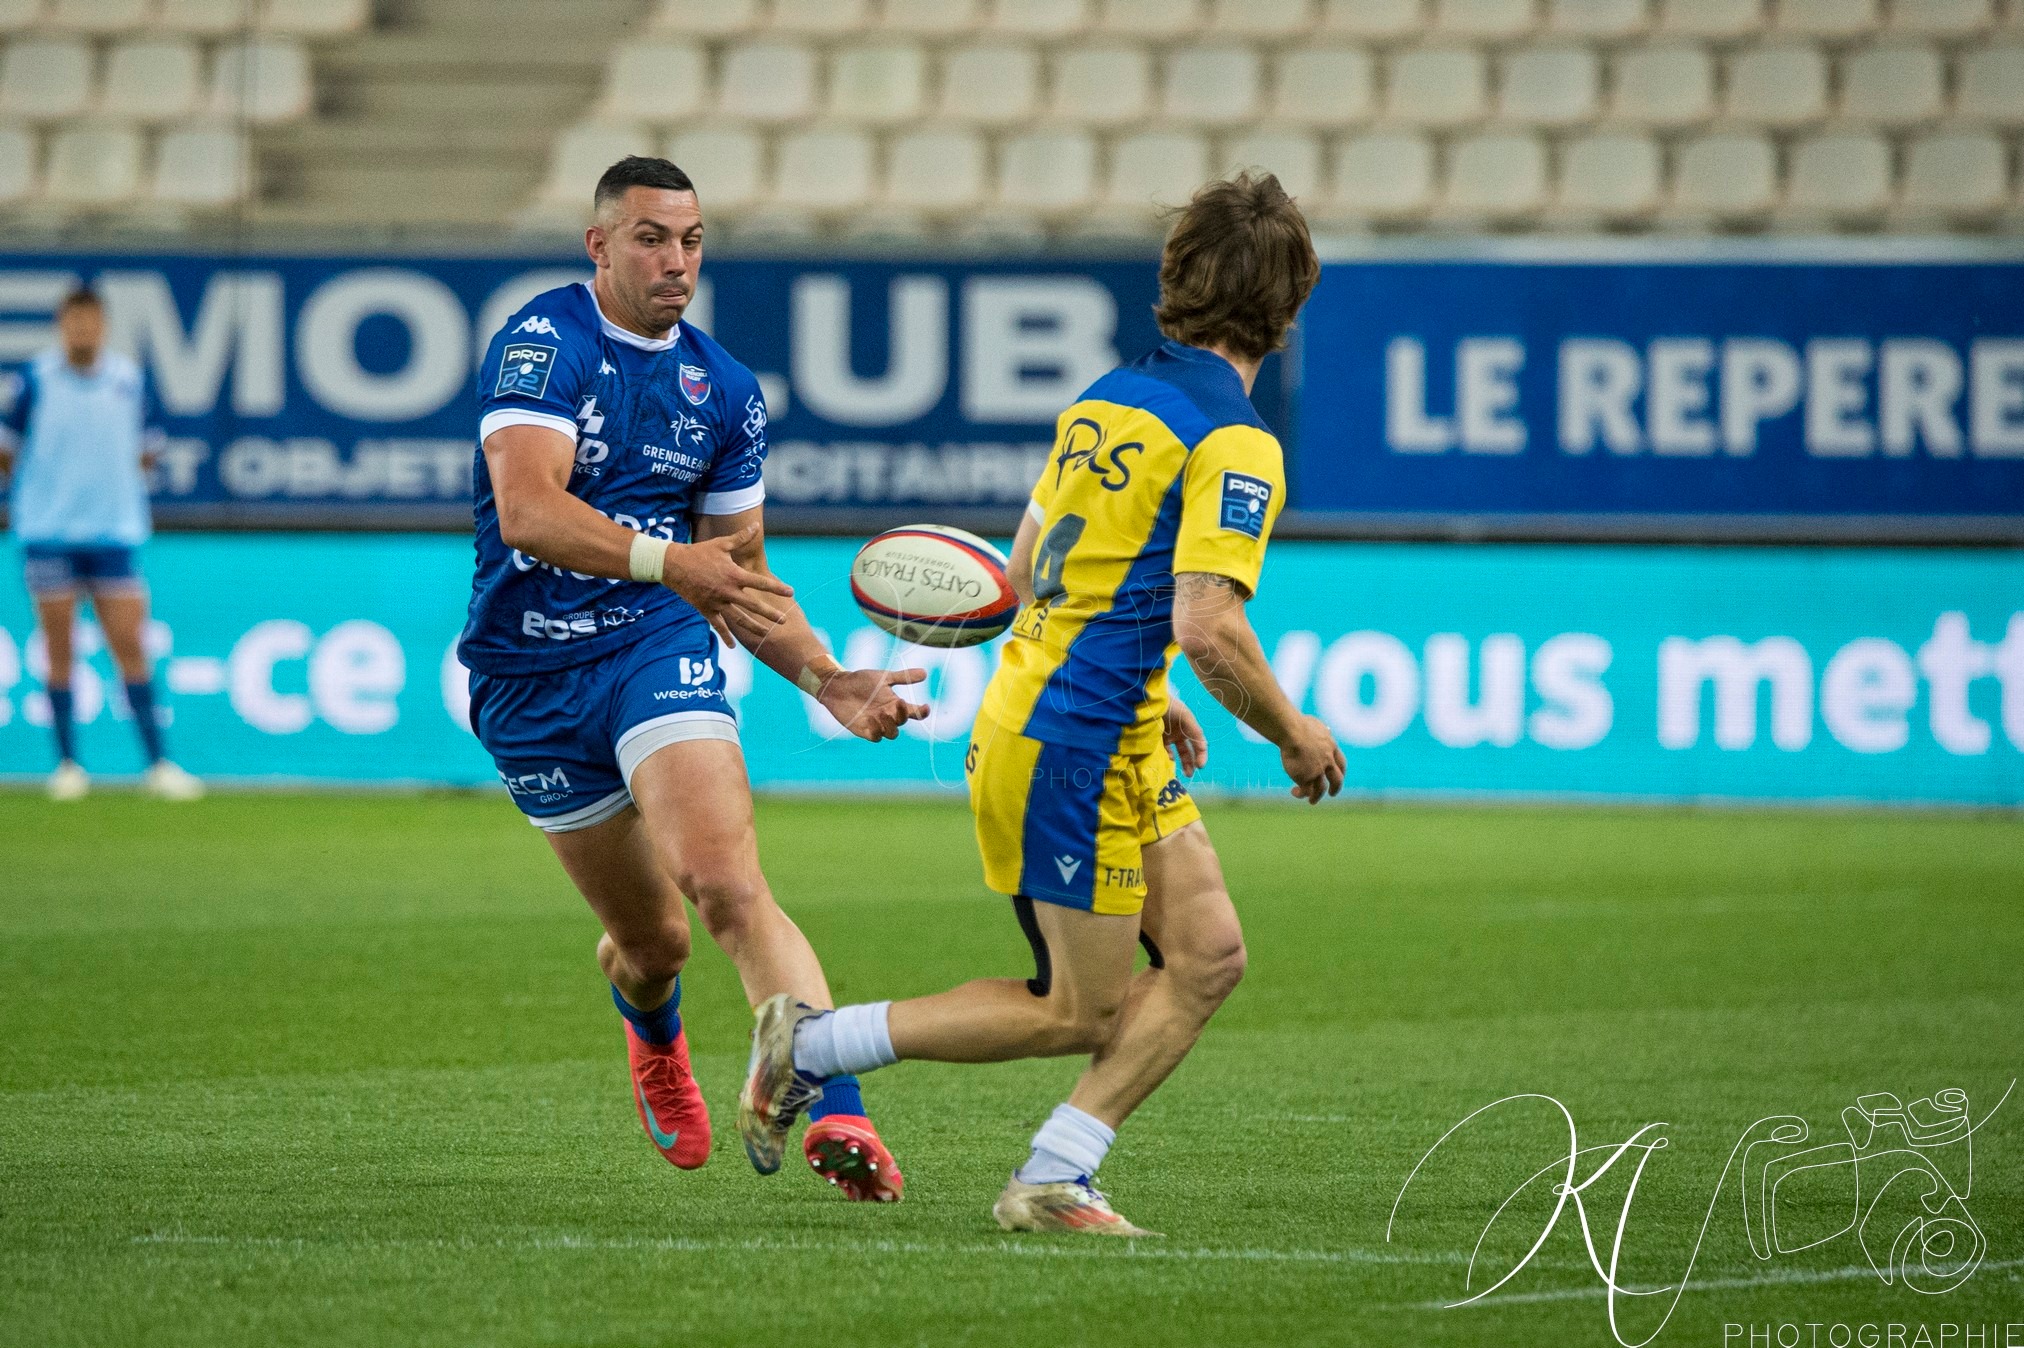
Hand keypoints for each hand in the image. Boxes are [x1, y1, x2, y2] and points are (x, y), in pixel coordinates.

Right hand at [661, 525, 793, 647]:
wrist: (673, 565)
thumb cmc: (699, 553)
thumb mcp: (721, 544)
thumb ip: (741, 538)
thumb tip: (755, 525)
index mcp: (734, 575)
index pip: (761, 582)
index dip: (777, 587)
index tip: (791, 592)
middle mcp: (728, 591)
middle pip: (754, 606)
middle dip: (771, 614)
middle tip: (784, 621)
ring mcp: (717, 602)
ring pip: (739, 619)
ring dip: (754, 627)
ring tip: (767, 634)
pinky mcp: (706, 610)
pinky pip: (718, 626)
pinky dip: (725, 636)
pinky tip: (733, 646)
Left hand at [816, 666, 930, 741]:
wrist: (838, 685)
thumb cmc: (860, 680)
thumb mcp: (883, 677)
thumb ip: (903, 677)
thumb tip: (925, 673)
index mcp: (895, 704)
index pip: (914, 712)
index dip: (922, 712)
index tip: (926, 706)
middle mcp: (888, 716)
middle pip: (902, 723)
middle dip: (902, 715)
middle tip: (898, 702)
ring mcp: (876, 724)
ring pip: (892, 734)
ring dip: (890, 725)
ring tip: (882, 713)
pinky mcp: (863, 730)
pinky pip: (875, 737)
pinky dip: (876, 730)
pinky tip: (870, 719)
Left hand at [1163, 699, 1207, 776]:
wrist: (1149, 701)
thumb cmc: (1170, 706)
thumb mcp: (1186, 716)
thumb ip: (1195, 732)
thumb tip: (1204, 748)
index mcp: (1189, 727)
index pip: (1198, 744)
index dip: (1201, 755)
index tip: (1200, 766)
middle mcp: (1180, 733)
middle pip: (1188, 751)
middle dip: (1191, 763)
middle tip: (1190, 774)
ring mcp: (1169, 736)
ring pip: (1178, 753)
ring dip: (1182, 763)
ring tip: (1184, 773)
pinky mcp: (1157, 739)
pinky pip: (1165, 751)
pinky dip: (1168, 756)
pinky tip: (1170, 760)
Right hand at [1278, 714, 1344, 804]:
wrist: (1292, 730)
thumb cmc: (1299, 723)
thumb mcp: (1316, 724)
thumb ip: (1322, 730)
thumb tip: (1325, 729)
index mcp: (1331, 748)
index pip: (1341, 763)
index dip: (1341, 771)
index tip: (1338, 775)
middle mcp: (1328, 761)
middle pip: (1337, 779)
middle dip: (1336, 788)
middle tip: (1332, 793)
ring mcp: (1317, 771)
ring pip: (1320, 789)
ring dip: (1316, 797)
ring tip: (1311, 801)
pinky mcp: (1306, 777)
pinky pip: (1306, 790)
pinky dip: (1301, 794)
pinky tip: (1294, 792)